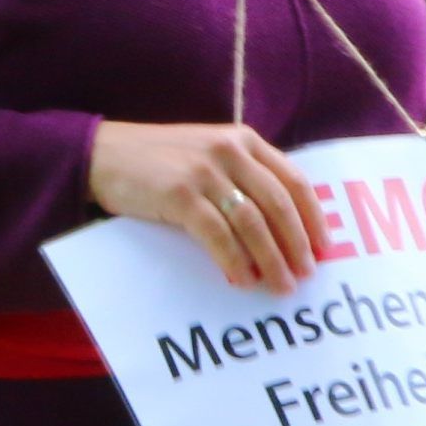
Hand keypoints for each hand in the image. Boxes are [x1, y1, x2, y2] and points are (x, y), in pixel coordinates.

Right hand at [88, 121, 327, 293]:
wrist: (103, 154)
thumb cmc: (160, 161)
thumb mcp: (209, 154)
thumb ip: (243, 176)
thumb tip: (282, 226)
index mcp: (244, 140)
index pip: (294, 180)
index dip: (313, 218)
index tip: (323, 248)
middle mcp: (229, 151)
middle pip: (279, 204)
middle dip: (297, 245)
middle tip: (305, 276)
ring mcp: (204, 171)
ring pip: (253, 223)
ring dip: (271, 259)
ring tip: (279, 286)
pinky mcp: (179, 194)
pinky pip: (217, 234)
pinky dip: (233, 261)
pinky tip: (241, 280)